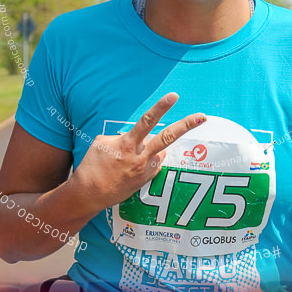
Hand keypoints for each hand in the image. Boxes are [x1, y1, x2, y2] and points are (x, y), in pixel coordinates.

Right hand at [67, 93, 205, 211]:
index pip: (147, 121)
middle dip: (186, 126)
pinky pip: (154, 164)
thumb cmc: (92, 166)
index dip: (161, 107)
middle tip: (203, 116)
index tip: (174, 96)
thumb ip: (122, 136)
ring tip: (130, 156)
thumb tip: (136, 136)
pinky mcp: (146, 181)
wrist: (89, 194)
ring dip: (153, 148)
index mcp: (127, 144)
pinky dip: (148, 160)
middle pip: (167, 138)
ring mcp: (145, 170)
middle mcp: (140, 157)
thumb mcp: (102, 142)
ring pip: (160, 151)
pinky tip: (133, 165)